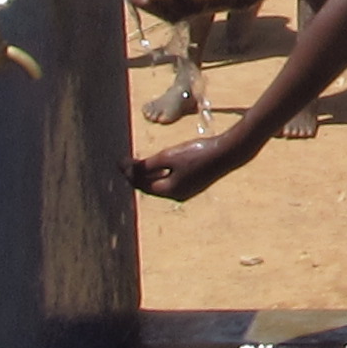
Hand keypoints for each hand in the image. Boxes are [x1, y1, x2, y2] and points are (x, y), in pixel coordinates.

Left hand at [133, 131, 255, 199]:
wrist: (227, 152)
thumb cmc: (197, 153)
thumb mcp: (169, 157)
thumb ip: (147, 165)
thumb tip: (127, 169)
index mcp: (170, 191)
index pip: (142, 184)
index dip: (129, 173)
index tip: (119, 160)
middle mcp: (177, 195)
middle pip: (150, 186)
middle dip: (137, 174)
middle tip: (124, 162)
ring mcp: (187, 190)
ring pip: (160, 183)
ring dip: (148, 174)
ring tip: (137, 163)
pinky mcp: (194, 183)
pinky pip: (171, 180)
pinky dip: (160, 173)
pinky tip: (158, 164)